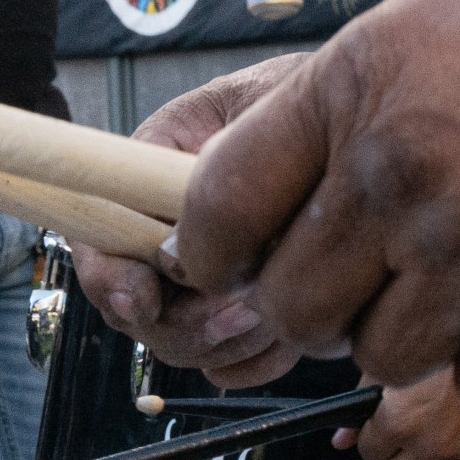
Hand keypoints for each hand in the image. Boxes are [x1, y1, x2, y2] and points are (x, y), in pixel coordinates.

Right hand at [72, 56, 307, 387]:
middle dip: (186, 323)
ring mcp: (198, 282)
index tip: (142, 298)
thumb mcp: (266, 97)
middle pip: (136, 310)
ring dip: (229, 339)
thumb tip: (190, 220)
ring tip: (279, 309)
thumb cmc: (312, 96)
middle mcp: (162, 233)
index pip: (98, 236)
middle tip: (246, 309)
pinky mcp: (241, 315)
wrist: (361, 126)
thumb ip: (227, 149)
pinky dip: (258, 359)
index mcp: (148, 170)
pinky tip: (290, 330)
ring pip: (184, 344)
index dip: (109, 277)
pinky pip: (231, 363)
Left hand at [174, 0, 459, 408]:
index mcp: (353, 92)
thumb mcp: (431, 15)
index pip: (220, 209)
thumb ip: (344, 101)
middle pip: (292, 306)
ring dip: (418, 329)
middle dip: (324, 300)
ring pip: (377, 357)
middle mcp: (394, 178)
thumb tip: (275, 183)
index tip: (230, 263)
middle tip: (374, 273)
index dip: (212, 251)